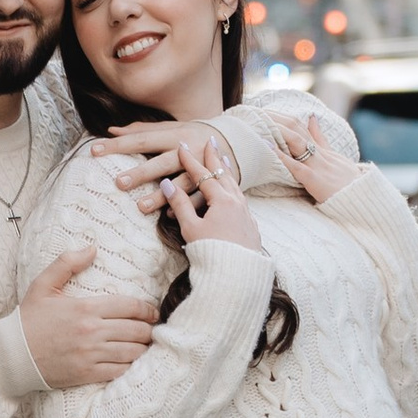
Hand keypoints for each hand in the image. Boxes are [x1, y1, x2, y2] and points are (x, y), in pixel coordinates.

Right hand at [19, 244, 158, 387]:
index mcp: (85, 308)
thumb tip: (92, 248)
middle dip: (149, 329)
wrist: (11, 355)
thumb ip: (67, 263)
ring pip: (133, 352)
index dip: (147, 309)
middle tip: (152, 328)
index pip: (129, 306)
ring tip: (145, 345)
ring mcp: (90, 354)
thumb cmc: (28, 320)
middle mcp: (92, 331)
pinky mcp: (87, 374)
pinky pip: (120, 371)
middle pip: (136, 330)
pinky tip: (132, 362)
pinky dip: (131, 366)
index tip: (153, 311)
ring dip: (143, 348)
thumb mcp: (43, 285)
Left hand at [92, 113, 236, 207]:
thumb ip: (142, 130)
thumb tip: (111, 130)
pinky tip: (168, 217)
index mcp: (175, 135)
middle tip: (119, 182)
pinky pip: (199, 198)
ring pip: (181, 183)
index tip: (95, 150)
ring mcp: (202, 169)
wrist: (236, 142)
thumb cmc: (194, 135)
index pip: (142, 139)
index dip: (119, 145)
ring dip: (162, 196)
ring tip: (140, 207)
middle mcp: (188, 151)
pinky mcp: (214, 185)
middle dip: (141, 172)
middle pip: (162, 162)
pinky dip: (185, 207)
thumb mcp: (171, 128)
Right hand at [162, 134, 263, 252]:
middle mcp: (237, 203)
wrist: (237, 276)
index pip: (203, 174)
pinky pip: (241, 199)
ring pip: (235, 186)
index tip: (182, 146)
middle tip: (211, 140)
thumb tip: (167, 184)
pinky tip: (234, 192)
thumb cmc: (212, 253)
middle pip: (224, 174)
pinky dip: (234, 188)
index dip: (190, 160)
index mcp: (222, 201)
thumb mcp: (191, 228)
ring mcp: (246, 214)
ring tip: (223, 160)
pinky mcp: (250, 226)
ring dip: (227, 171)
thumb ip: (180, 204)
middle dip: (215, 157)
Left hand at [266, 113, 361, 205]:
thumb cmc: (352, 186)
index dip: (286, 120)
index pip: (304, 129)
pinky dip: (281, 157)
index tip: (269, 113)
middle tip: (258, 112)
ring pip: (296, 143)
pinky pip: (296, 167)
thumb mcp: (339, 161)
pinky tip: (267, 148)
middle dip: (277, 120)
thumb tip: (313, 122)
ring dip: (277, 132)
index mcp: (326, 151)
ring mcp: (318, 166)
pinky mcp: (315, 180)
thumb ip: (323, 143)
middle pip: (297, 130)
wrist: (365, 201)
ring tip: (259, 124)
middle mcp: (321, 154)